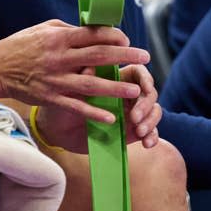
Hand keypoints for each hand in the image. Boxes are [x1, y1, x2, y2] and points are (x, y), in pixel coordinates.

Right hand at [0, 19, 149, 121]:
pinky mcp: (50, 98)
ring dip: (116, 87)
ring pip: (92, 84)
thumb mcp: (43, 29)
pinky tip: (111, 117)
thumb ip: (68, 30)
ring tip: (137, 90)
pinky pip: (76, 106)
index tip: (128, 39)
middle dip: (125, 56)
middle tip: (145, 58)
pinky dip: (94, 112)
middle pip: (99, 56)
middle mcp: (59, 58)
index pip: (93, 34)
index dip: (114, 36)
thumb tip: (93, 30)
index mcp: (59, 37)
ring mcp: (55, 79)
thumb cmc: (21, 45)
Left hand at [35, 64, 161, 153]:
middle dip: (146, 104)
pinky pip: (150, 132)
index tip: (144, 88)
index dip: (145, 79)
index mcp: (114, 78)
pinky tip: (146, 143)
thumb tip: (89, 68)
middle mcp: (126, 94)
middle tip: (134, 117)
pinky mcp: (131, 131)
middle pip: (149, 92)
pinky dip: (153, 136)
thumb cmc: (62, 101)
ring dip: (151, 120)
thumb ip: (81, 77)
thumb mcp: (69, 89)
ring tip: (140, 131)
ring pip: (154, 111)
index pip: (138, 73)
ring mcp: (131, 113)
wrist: (57, 128)